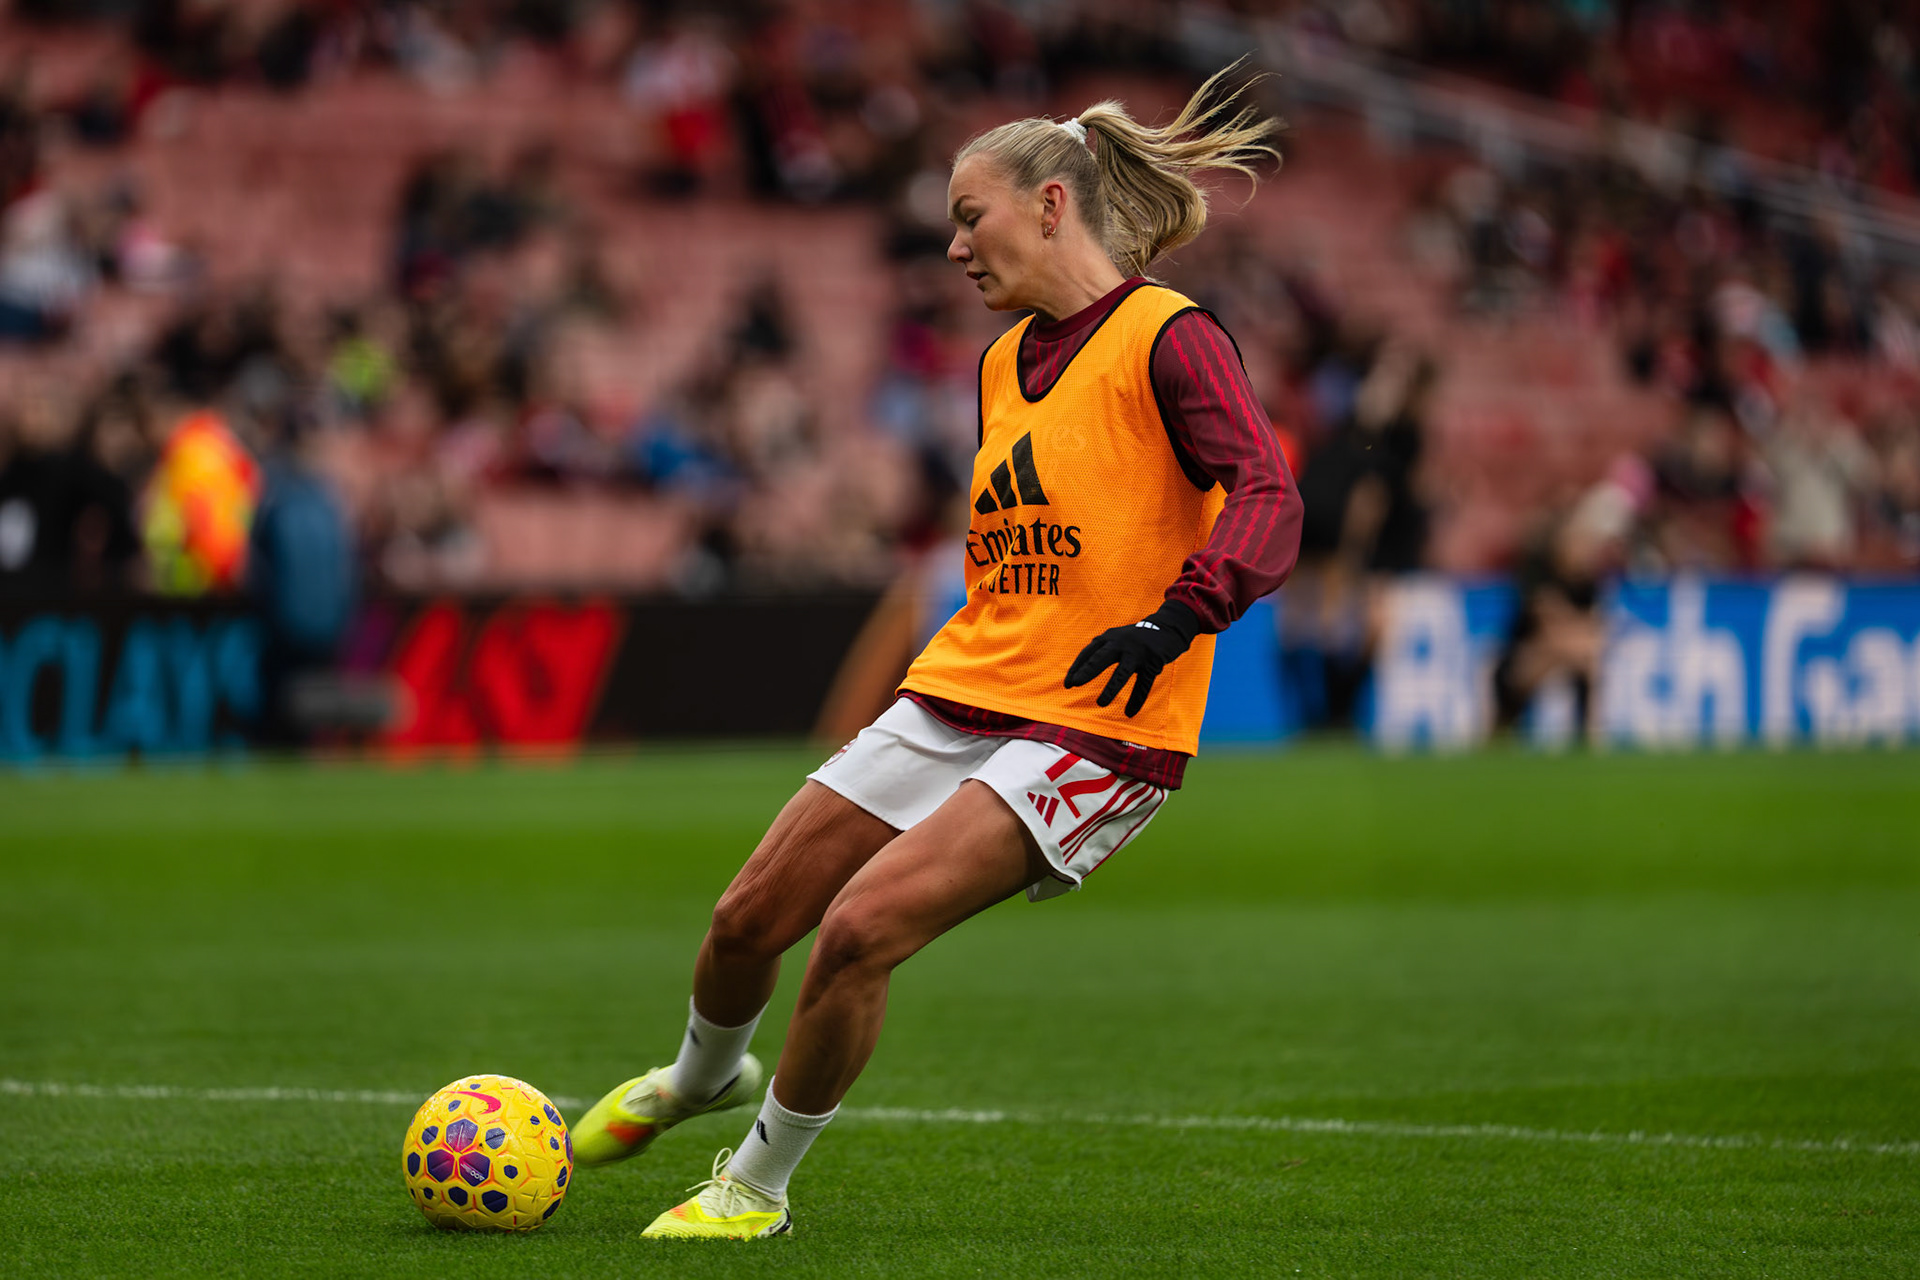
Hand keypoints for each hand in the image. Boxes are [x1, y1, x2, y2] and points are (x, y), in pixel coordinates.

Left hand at [1063, 601, 1202, 717]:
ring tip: (1100, 703)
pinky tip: (1129, 713)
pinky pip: (1143, 684)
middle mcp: (1121, 643)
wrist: (1168, 628)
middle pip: (1101, 658)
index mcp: (1109, 637)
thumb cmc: (1136, 638)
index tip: (1068, 684)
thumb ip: (1100, 650)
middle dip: (1087, 671)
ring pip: (1122, 673)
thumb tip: (1079, 669)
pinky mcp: (1153, 662)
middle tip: (1075, 684)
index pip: (1088, 653)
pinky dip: (1136, 700)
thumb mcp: (1116, 638)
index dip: (1077, 668)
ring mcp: (1137, 653)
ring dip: (1111, 688)